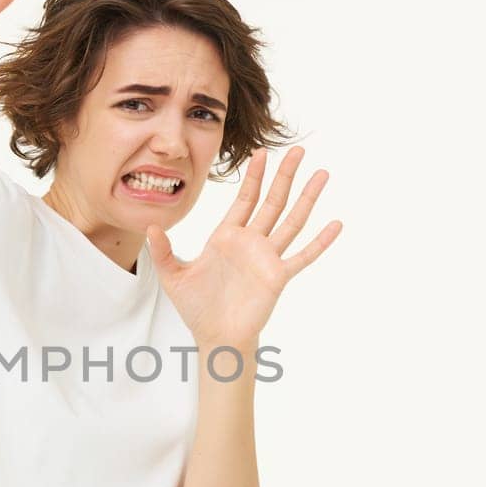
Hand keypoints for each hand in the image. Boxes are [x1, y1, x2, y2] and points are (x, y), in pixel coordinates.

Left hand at [145, 147, 342, 347]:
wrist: (214, 336)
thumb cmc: (196, 307)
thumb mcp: (173, 276)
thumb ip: (163, 251)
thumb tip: (149, 228)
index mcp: (227, 237)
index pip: (245, 198)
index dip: (254, 176)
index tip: (262, 152)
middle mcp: (251, 242)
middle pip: (272, 201)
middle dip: (284, 175)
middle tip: (298, 150)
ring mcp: (267, 258)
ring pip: (292, 221)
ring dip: (307, 198)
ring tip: (322, 174)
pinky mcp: (278, 276)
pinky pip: (303, 256)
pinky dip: (320, 241)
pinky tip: (335, 224)